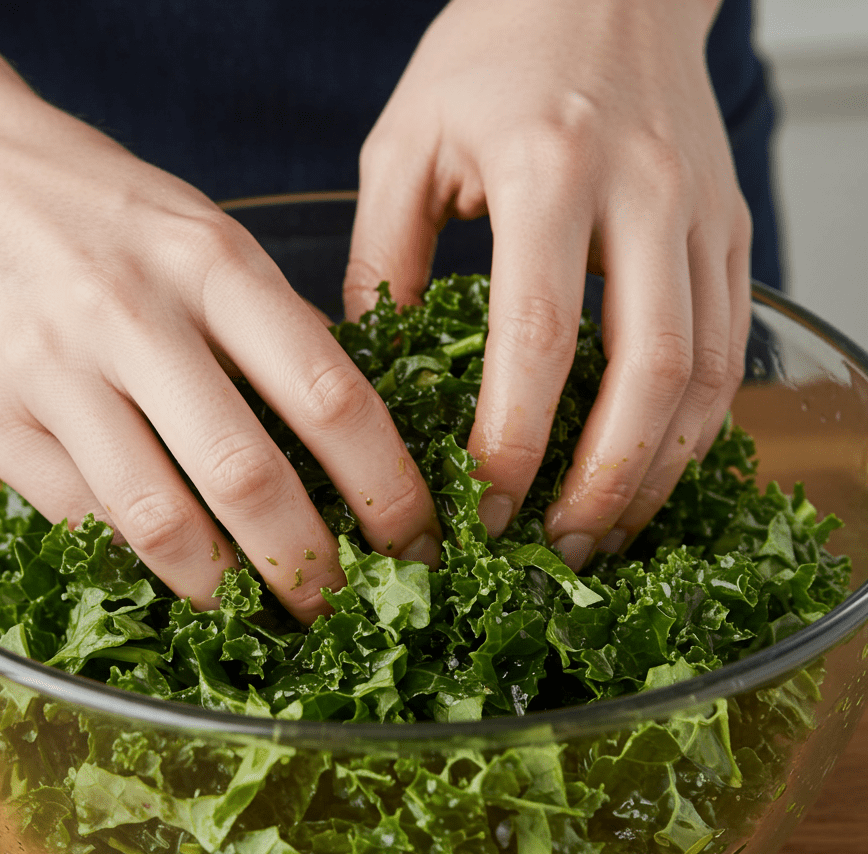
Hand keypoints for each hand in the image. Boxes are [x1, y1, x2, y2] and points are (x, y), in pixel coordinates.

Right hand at [0, 1, 440, 623]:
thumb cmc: (94, 206)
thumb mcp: (199, 233)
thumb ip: (267, 326)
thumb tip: (346, 429)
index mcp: (213, 264)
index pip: (329, 395)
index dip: (386, 486)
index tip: (414, 541)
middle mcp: (135, 317)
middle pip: (247, 477)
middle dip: (310, 564)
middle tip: (343, 608)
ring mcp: (54, 370)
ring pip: (157, 520)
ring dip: (223, 590)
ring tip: (257, 615)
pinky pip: (80, 518)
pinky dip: (135, 560)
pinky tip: (168, 572)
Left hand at [344, 0, 751, 568]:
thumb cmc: (491, 56)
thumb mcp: (404, 144)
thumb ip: (382, 261)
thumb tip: (373, 375)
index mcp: (546, 169)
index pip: (538, 336)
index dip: (514, 441)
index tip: (483, 508)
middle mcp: (643, 193)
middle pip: (645, 373)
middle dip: (601, 481)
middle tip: (554, 547)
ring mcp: (701, 213)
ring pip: (706, 373)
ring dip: (659, 470)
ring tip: (606, 532)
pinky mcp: (730, 229)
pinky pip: (730, 346)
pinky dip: (697, 424)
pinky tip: (654, 469)